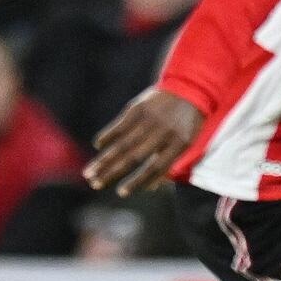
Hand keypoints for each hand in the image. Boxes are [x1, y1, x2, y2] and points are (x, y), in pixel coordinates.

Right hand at [84, 88, 204, 196]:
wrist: (190, 87)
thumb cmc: (188, 122)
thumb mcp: (187, 143)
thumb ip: (168, 163)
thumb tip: (151, 188)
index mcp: (179, 144)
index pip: (155, 167)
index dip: (138, 181)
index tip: (121, 193)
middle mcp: (163, 132)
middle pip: (134, 157)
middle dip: (113, 172)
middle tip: (95, 184)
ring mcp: (149, 119)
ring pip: (123, 143)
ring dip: (104, 159)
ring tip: (90, 172)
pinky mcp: (138, 108)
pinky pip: (119, 125)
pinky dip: (107, 136)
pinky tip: (98, 147)